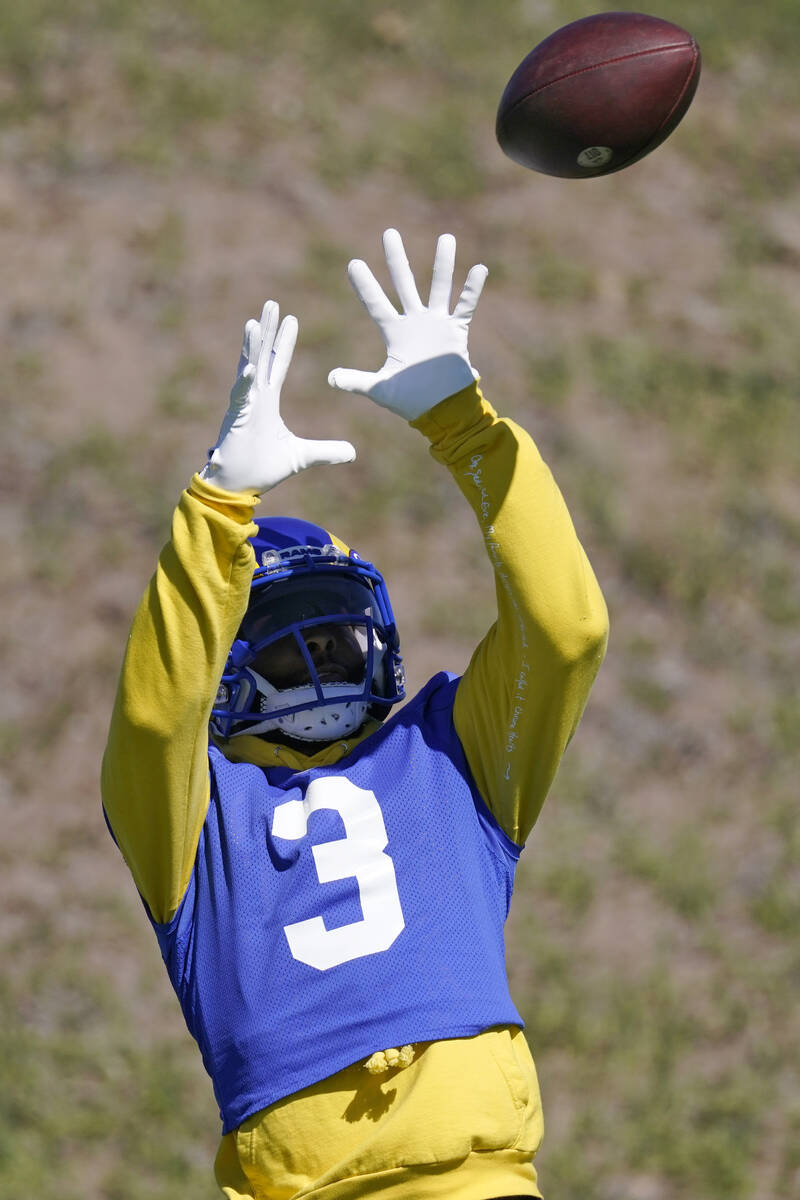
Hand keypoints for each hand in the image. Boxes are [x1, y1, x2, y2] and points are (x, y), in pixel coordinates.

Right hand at [200, 301, 354, 493]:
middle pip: (262, 356)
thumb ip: (325, 451)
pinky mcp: (236, 419)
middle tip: (272, 304)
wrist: (238, 486)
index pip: (278, 364)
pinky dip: (245, 382)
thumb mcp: (302, 457)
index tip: (291, 318)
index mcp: (267, 400)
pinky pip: (240, 397)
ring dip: (252, 347)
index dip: (284, 342)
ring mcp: (243, 406)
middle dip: (267, 330)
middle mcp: (254, 397)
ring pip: (247, 368)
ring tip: (255, 322)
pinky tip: (250, 368)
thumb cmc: (262, 468)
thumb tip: (353, 452)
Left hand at [328, 228, 487, 420]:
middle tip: (389, 233)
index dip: (365, 285)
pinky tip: (479, 268)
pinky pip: (465, 307)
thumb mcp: (380, 390)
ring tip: (446, 238)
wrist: (442, 410)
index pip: (375, 304)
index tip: (354, 263)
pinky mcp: (456, 332)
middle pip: (404, 283)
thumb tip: (330, 378)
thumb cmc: (411, 401)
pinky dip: (472, 289)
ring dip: (442, 264)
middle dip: (397, 259)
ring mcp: (436, 325)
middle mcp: (414, 323)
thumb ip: (357, 381)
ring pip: (439, 287)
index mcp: (394, 334)